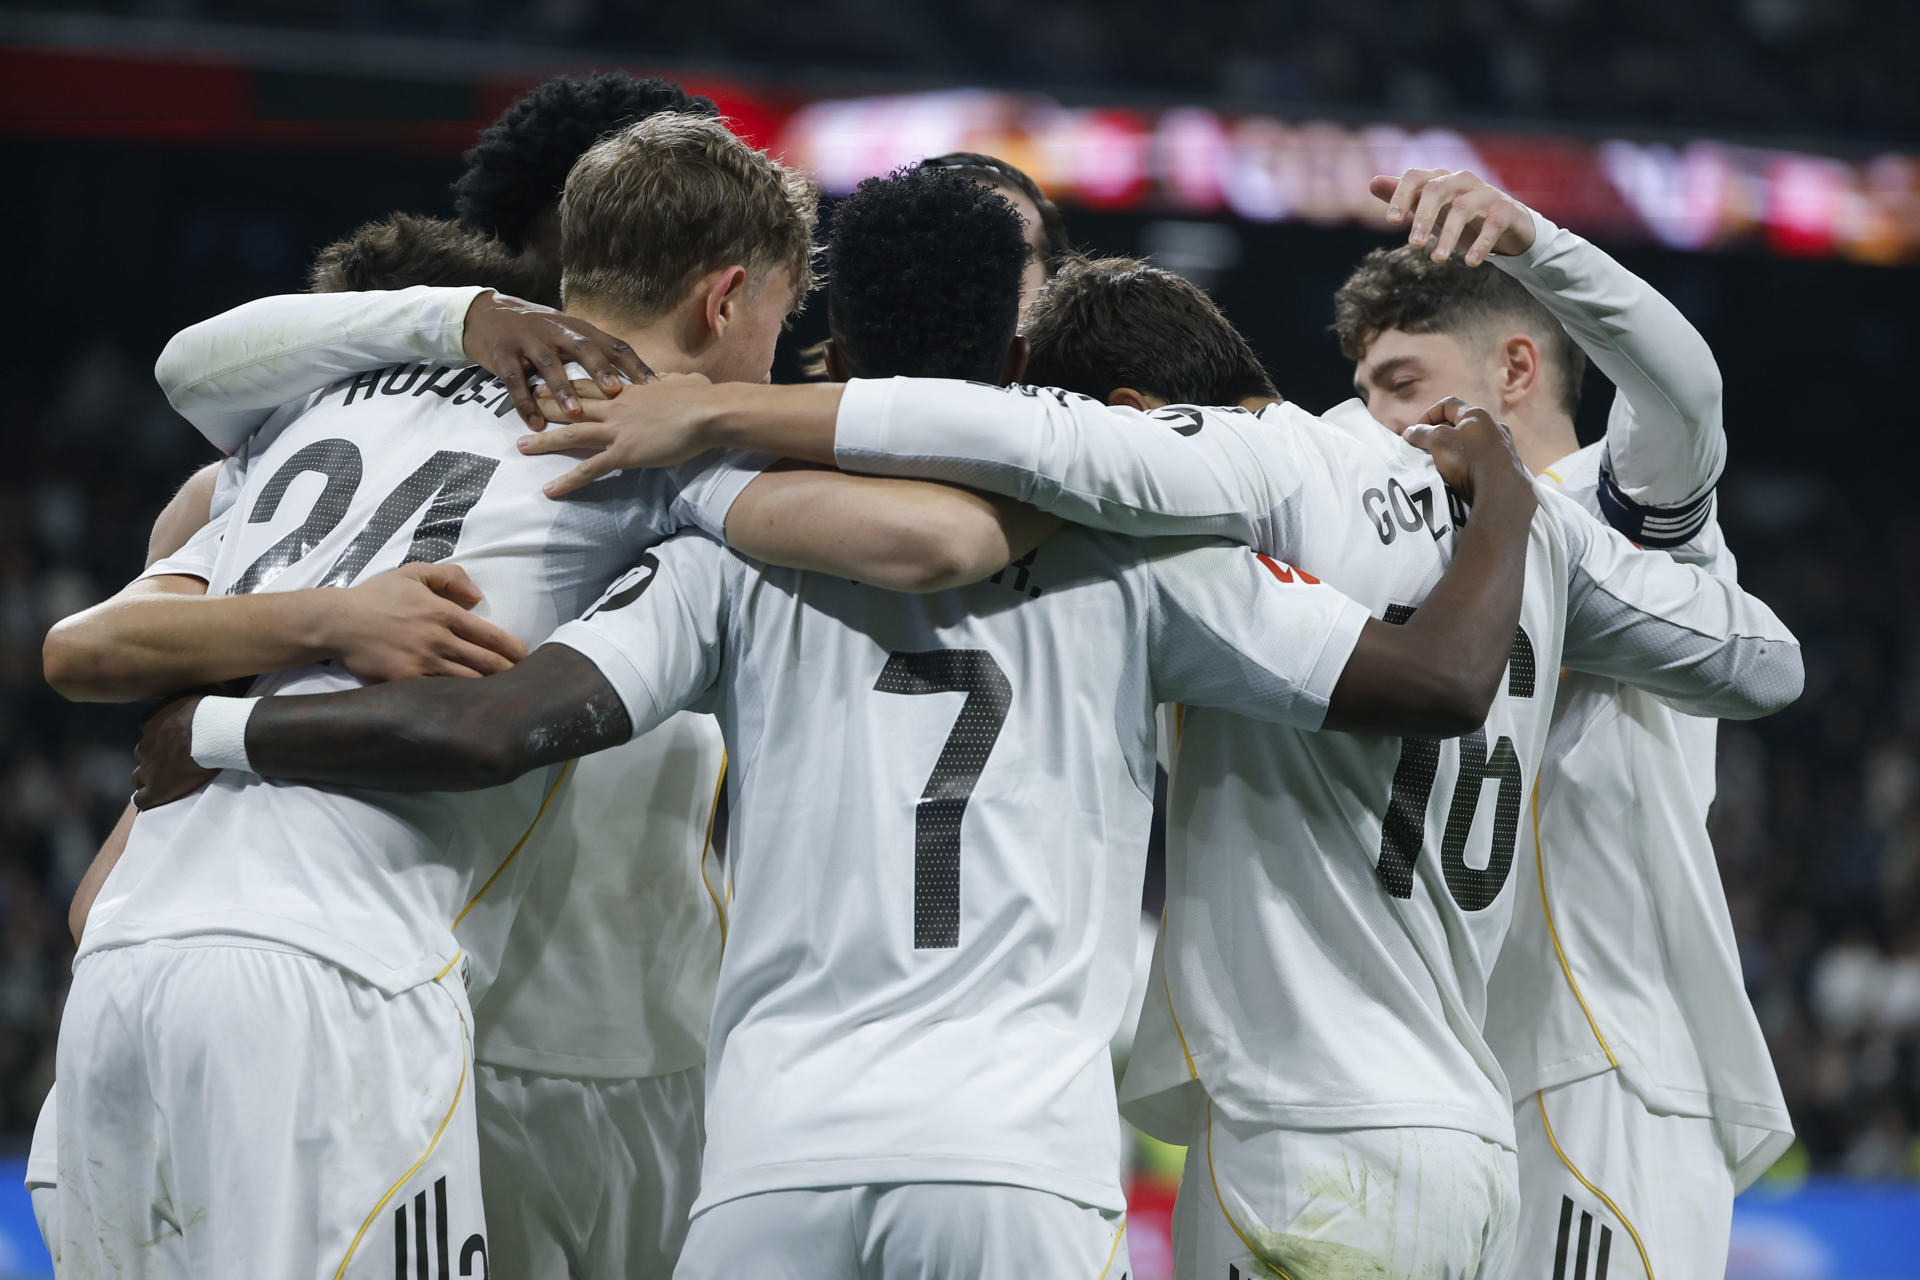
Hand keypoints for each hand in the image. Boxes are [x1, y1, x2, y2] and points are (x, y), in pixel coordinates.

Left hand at [133, 695, 215, 809]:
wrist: (215, 732)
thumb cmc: (213, 710)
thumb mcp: (202, 691)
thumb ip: (196, 694)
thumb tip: (214, 679)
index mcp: (151, 722)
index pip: (147, 732)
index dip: (160, 738)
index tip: (174, 741)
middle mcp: (145, 744)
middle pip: (142, 756)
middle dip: (153, 759)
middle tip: (174, 761)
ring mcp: (149, 768)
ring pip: (138, 777)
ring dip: (150, 778)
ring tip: (168, 781)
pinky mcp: (157, 788)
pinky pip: (142, 799)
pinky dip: (148, 798)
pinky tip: (158, 798)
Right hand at [324, 564, 528, 680]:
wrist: (337, 623)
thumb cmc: (377, 597)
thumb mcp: (413, 573)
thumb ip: (449, 576)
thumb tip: (478, 596)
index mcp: (443, 613)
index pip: (490, 635)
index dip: (513, 650)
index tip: (527, 658)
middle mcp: (437, 640)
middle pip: (486, 662)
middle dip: (509, 673)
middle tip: (525, 682)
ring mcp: (422, 663)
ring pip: (467, 682)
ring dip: (490, 690)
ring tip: (506, 696)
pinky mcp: (405, 682)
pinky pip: (439, 693)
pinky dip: (459, 699)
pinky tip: (473, 704)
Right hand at [462, 291, 653, 430]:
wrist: (487, 314)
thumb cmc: (539, 331)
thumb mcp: (569, 334)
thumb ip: (598, 353)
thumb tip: (639, 380)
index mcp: (579, 329)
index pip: (614, 345)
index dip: (635, 365)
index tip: (656, 387)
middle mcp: (557, 332)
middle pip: (583, 348)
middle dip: (600, 371)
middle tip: (616, 394)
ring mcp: (529, 341)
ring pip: (549, 365)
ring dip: (563, 390)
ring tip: (575, 414)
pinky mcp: (503, 355)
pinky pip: (514, 381)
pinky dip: (524, 403)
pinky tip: (535, 423)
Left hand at [516, 372, 717, 497]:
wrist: (707, 411)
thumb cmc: (701, 396)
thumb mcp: (682, 381)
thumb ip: (671, 381)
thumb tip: (675, 379)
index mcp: (628, 391)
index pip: (590, 385)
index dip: (566, 384)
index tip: (547, 380)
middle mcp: (615, 407)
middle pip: (571, 404)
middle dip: (544, 405)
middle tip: (522, 404)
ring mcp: (616, 430)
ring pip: (571, 434)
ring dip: (544, 440)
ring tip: (521, 446)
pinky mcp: (623, 453)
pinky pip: (589, 469)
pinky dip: (567, 481)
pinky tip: (550, 490)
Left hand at [1371, 169, 1536, 265]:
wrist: (1506, 224)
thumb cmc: (1459, 216)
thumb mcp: (1430, 209)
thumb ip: (1405, 197)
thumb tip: (1373, 182)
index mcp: (1439, 179)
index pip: (1414, 176)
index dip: (1400, 196)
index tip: (1391, 222)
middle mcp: (1461, 180)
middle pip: (1436, 189)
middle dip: (1423, 217)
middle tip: (1414, 245)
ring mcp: (1485, 193)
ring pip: (1462, 208)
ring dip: (1448, 236)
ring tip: (1437, 260)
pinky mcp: (1505, 210)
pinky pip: (1493, 224)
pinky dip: (1481, 244)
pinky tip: (1470, 262)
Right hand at [1402, 397, 1534, 508]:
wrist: (1500, 489)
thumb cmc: (1468, 459)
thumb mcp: (1438, 441)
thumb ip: (1422, 434)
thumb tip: (1410, 433)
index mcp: (1477, 414)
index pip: (1448, 404)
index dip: (1428, 415)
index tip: (1417, 432)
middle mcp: (1493, 426)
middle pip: (1460, 423)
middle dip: (1441, 433)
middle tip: (1426, 447)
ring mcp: (1502, 445)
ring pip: (1472, 441)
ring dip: (1455, 449)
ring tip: (1442, 463)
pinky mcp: (1506, 465)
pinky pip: (1482, 458)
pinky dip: (1469, 462)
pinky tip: (1462, 474)